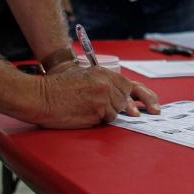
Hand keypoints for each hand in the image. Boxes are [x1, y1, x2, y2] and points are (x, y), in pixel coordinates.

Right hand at [35, 65, 160, 128]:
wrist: (40, 96)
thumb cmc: (57, 88)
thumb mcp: (83, 76)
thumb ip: (103, 83)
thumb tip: (121, 96)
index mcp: (102, 73)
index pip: (129, 86)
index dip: (139, 97)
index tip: (153, 106)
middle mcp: (106, 83)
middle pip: (124, 99)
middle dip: (119, 107)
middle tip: (106, 109)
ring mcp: (102, 97)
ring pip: (116, 111)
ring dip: (105, 114)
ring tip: (85, 108)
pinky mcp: (96, 111)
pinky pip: (105, 120)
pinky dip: (98, 120)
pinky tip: (83, 114)